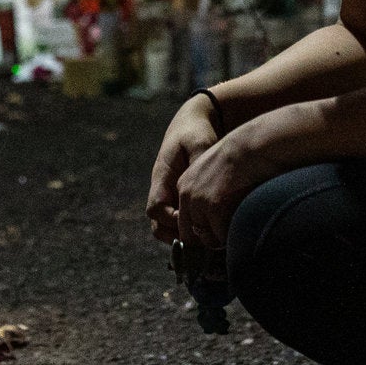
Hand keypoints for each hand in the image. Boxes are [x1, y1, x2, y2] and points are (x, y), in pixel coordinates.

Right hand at [145, 92, 219, 244]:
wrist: (192, 125)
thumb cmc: (196, 133)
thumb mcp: (200, 143)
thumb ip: (200, 162)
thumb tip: (204, 187)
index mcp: (161, 178)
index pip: (155, 209)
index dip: (171, 220)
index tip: (194, 219)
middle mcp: (161, 190)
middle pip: (157, 225)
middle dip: (177, 236)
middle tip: (203, 238)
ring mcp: (168, 196)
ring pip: (165, 228)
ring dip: (183, 237)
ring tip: (208, 240)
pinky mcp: (179, 199)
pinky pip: (177, 223)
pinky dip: (189, 231)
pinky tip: (210, 231)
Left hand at [168, 115, 287, 252]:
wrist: (250, 146)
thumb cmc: (242, 158)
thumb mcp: (216, 171)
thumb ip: (209, 192)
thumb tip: (215, 219)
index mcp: (185, 185)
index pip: (184, 219)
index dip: (200, 231)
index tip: (214, 236)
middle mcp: (187, 194)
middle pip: (188, 234)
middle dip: (207, 242)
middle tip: (223, 244)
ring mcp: (198, 202)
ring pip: (206, 238)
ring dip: (220, 240)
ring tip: (236, 232)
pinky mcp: (213, 208)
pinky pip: (221, 237)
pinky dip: (232, 238)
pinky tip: (242, 227)